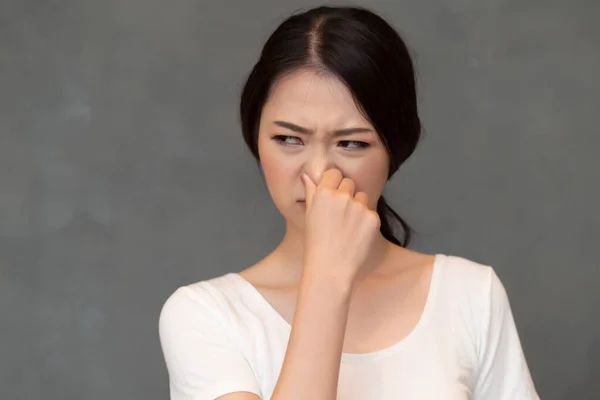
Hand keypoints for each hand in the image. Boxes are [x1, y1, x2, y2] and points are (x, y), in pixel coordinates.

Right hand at [300, 168, 380, 287]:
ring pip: (362, 197)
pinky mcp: (373, 218)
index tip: (333, 195)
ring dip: (358, 206)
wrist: (330, 269)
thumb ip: (311, 193)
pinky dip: (366, 222)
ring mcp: (359, 207)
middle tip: (340, 215)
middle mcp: (343, 196)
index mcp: (324, 193)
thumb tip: (308, 176)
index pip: (334, 173)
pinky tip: (356, 235)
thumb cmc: (315, 245)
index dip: (334, 183)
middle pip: (350, 183)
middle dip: (346, 194)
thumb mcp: (309, 216)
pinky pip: (371, 212)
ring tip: (348, 227)